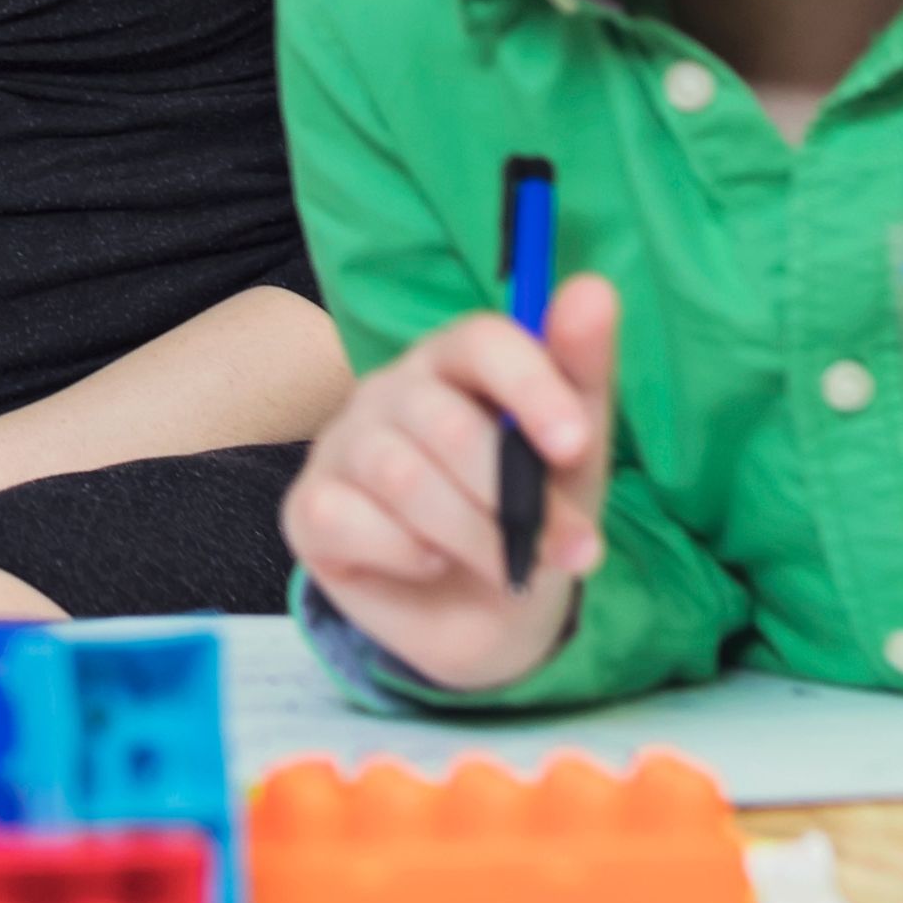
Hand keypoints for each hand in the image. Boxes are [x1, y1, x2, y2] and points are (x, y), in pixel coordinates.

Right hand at [286, 275, 617, 691]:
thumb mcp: (575, 452)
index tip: (574, 446)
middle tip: (562, 548)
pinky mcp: (309, 506)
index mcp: (456, 360)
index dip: (530, 387)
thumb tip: (593, 289)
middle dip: (515, 500)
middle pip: (447, 423)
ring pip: (402, 478)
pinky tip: (429, 561)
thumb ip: (583, 370)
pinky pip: (348, 519)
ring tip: (505, 564)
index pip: (481, 341)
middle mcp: (391, 389)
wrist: (487, 614)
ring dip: (472, 537)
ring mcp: (342, 444)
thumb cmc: (530, 511)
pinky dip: (406, 555)